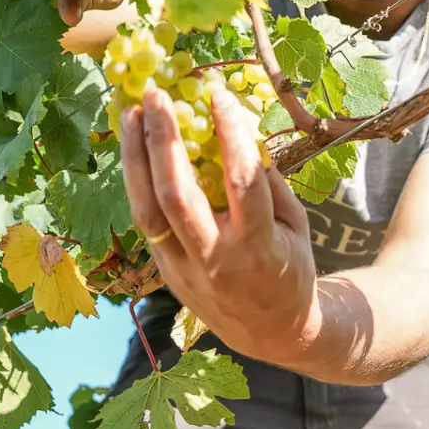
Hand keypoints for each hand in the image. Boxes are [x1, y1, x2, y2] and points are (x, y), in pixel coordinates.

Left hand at [120, 84, 320, 364]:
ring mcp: (184, 268)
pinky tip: (136, 148)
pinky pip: (146, 221)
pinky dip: (138, 181)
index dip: (230, 134)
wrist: (271, 333)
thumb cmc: (290, 269)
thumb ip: (270, 183)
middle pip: (176, 195)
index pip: (241, 181)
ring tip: (132, 114)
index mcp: (257, 246)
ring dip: (135, 158)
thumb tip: (241, 132)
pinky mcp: (165, 272)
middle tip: (156, 97)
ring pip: (147, 210)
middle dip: (163, 141)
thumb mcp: (296, 226)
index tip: (219, 95)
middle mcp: (215, 258)